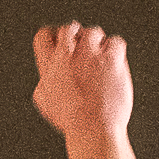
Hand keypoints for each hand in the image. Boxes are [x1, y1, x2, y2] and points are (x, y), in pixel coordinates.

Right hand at [31, 22, 147, 158]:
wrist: (93, 130)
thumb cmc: (72, 121)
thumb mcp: (46, 102)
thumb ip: (47, 81)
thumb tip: (48, 74)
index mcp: (48, 66)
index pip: (43, 36)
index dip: (53, 37)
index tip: (61, 43)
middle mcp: (67, 56)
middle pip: (69, 28)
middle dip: (76, 37)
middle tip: (83, 49)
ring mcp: (90, 55)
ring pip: (93, 32)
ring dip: (97, 44)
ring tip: (99, 60)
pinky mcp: (111, 59)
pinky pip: (115, 42)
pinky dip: (115, 51)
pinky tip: (113, 63)